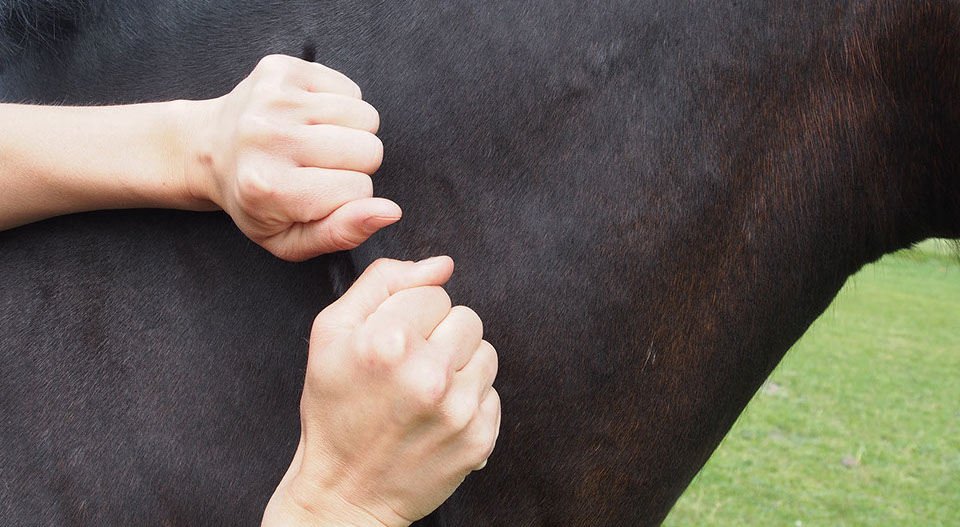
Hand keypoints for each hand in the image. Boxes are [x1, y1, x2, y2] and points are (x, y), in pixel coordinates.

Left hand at [186, 54, 397, 260]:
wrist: (209, 150)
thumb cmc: (257, 202)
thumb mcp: (291, 241)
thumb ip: (342, 235)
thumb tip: (391, 211)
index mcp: (270, 188)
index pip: (360, 191)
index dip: (350, 197)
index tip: (319, 195)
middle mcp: (269, 138)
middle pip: (369, 150)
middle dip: (355, 164)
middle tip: (318, 168)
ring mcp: (274, 98)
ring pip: (366, 117)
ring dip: (351, 133)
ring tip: (316, 143)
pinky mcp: (281, 68)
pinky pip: (351, 89)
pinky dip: (340, 107)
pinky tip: (310, 119)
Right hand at [262, 257, 500, 526]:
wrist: (345, 492)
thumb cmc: (335, 409)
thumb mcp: (331, 334)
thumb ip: (382, 282)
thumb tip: (441, 264)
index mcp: (387, 343)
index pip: (433, 292)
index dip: (410, 315)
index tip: (393, 344)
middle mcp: (428, 376)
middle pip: (466, 317)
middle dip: (440, 335)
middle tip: (410, 368)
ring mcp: (458, 410)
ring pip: (486, 351)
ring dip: (460, 365)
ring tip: (426, 390)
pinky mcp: (479, 438)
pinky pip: (493, 392)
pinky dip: (469, 400)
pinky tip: (438, 416)